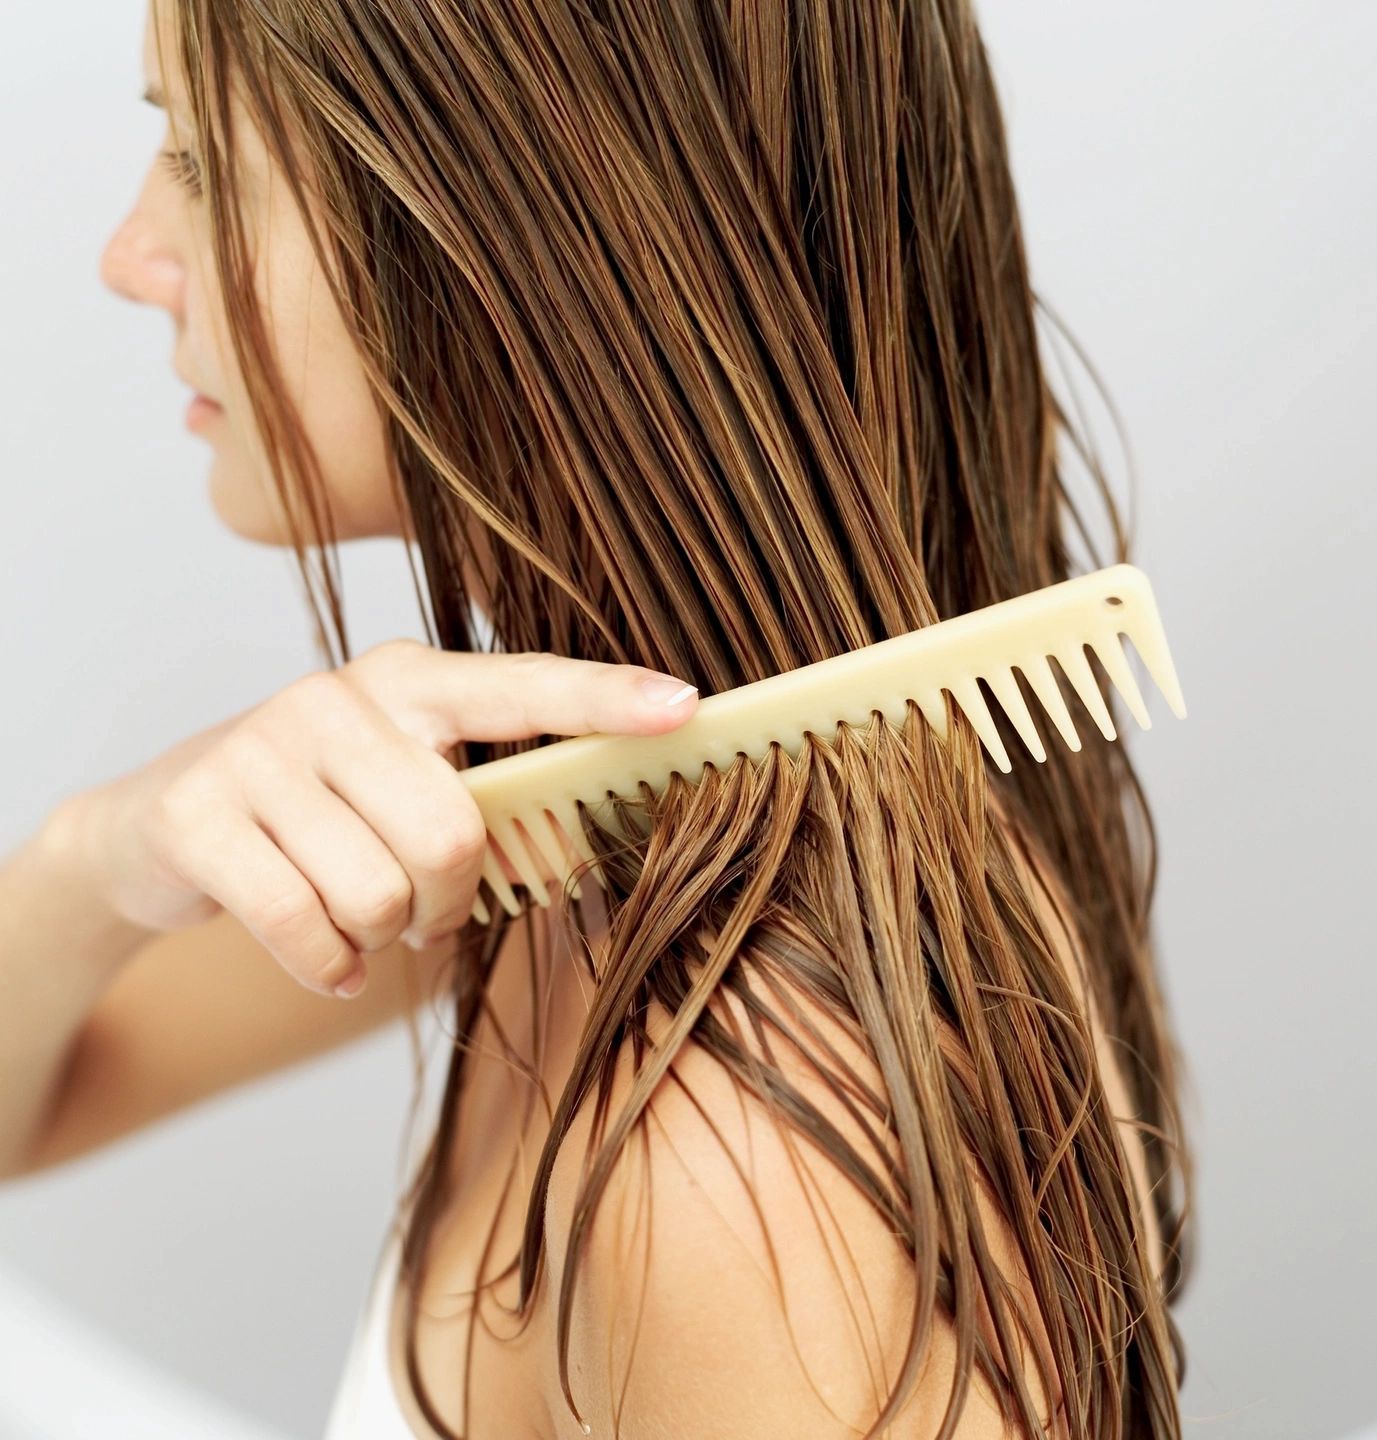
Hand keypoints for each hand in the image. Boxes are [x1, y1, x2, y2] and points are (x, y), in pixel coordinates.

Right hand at [71, 642, 697, 997]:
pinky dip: (326, 963)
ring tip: (357, 917)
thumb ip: (478, 798)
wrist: (156, 829)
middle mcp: (338, 697)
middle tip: (422, 910)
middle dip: (446, 901)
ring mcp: (261, 747)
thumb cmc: (318, 813)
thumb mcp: (398, 785)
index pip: (521, 687)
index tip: (687, 706)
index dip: (604, 699)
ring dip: (381, 933)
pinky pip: (302, 923)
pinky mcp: (198, 810)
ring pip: (379, 891)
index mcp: (409, 680)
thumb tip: (579, 835)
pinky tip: (325, 955)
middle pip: (453, 833)